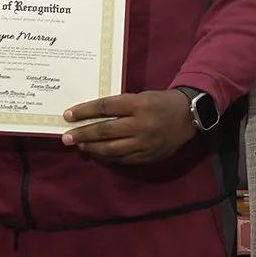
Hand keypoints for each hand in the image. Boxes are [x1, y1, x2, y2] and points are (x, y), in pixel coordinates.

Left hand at [62, 90, 197, 165]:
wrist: (188, 116)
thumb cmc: (160, 102)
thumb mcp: (141, 96)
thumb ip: (120, 106)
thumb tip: (92, 116)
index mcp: (139, 104)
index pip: (106, 107)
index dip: (85, 111)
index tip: (68, 115)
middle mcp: (141, 125)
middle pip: (105, 131)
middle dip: (83, 134)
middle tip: (66, 137)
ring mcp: (145, 143)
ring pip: (112, 149)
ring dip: (92, 148)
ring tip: (80, 145)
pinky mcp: (148, 157)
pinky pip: (122, 159)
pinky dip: (107, 157)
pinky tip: (97, 153)